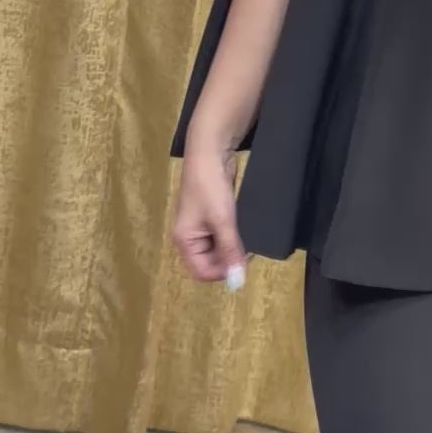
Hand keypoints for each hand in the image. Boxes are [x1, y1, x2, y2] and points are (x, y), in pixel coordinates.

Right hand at [172, 140, 246, 284]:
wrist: (210, 152)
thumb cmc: (210, 187)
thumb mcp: (222, 220)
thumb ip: (230, 250)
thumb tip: (237, 280)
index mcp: (184, 240)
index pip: (202, 272)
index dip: (222, 272)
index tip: (242, 265)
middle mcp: (189, 237)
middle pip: (209, 262)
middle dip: (228, 260)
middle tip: (248, 251)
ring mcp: (199, 226)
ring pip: (217, 249)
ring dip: (231, 248)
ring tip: (246, 238)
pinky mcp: (211, 216)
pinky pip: (221, 236)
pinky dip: (232, 236)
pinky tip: (243, 229)